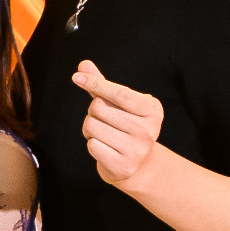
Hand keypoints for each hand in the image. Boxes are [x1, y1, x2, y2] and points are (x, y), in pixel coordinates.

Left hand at [73, 60, 165, 186]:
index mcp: (152, 109)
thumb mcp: (118, 104)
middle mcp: (149, 129)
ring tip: (104, 134)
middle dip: (93, 112)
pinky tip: (104, 148)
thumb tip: (83, 64)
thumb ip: (102, 85)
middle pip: (98, 108)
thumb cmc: (125, 126)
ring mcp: (137, 149)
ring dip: (89, 129)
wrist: (137, 165)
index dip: (96, 83)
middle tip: (105, 121)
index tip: (77, 76)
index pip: (119, 93)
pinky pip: (92, 145)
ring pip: (91, 126)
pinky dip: (92, 144)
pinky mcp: (123, 166)